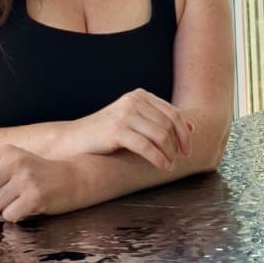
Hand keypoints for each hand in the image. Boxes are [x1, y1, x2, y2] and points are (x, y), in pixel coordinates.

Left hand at [0, 145, 77, 220]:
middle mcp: (15, 161)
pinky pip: (9, 215)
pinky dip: (13, 217)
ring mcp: (27, 178)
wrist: (74, 177)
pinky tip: (24, 209)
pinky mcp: (36, 195)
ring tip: (9, 206)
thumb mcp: (8, 168)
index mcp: (6, 151)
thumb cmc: (37, 175)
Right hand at [65, 88, 192, 170]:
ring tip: (170, 164)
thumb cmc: (104, 133)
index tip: (188, 148)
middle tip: (180, 158)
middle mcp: (133, 101)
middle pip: (169, 124)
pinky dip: (159, 158)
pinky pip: (147, 146)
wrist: (72, 139)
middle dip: (179, 143)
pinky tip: (163, 166)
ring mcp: (125, 114)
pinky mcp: (117, 131)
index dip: (184, 131)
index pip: (173, 112)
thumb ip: (158, 120)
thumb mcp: (133, 120)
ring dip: (170, 153)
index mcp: (139, 95)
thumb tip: (191, 127)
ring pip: (161, 135)